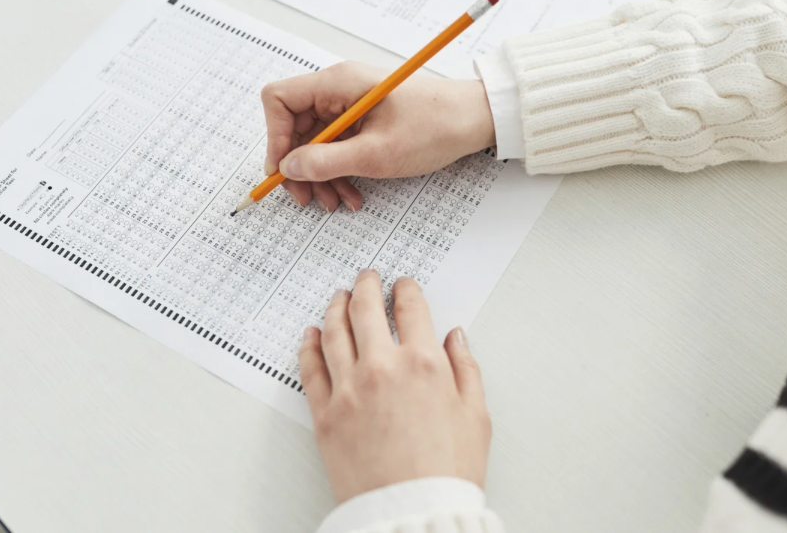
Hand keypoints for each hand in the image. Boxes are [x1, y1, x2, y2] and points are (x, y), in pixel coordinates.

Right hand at [261, 62, 495, 211]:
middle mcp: (339, 89)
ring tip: (335, 203)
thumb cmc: (434, 127)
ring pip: (315, 142)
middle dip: (299, 166)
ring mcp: (350, 105)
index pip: (279, 99)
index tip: (283, 171)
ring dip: (320, 175)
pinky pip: (337, 147)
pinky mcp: (363, 121)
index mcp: (337, 83)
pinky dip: (339, 172)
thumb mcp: (377, 153)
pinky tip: (352, 194)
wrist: (474, 120)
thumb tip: (288, 168)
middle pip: (294, 126)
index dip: (274, 136)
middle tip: (307, 199)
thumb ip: (327, 161)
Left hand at [299, 270, 490, 502]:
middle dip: (367, 286)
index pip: (411, 309)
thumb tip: (456, 338)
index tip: (404, 286)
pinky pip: (310, 369)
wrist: (411, 514)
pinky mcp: (325, 414)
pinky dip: (309, 345)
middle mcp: (382, 368)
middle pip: (366, 309)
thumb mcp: (476, 417)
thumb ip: (466, 369)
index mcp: (424, 364)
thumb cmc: (447, 473)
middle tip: (367, 278)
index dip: (406, 290)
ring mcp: (349, 390)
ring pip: (333, 332)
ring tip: (338, 297)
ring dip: (335, 307)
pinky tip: (311, 335)